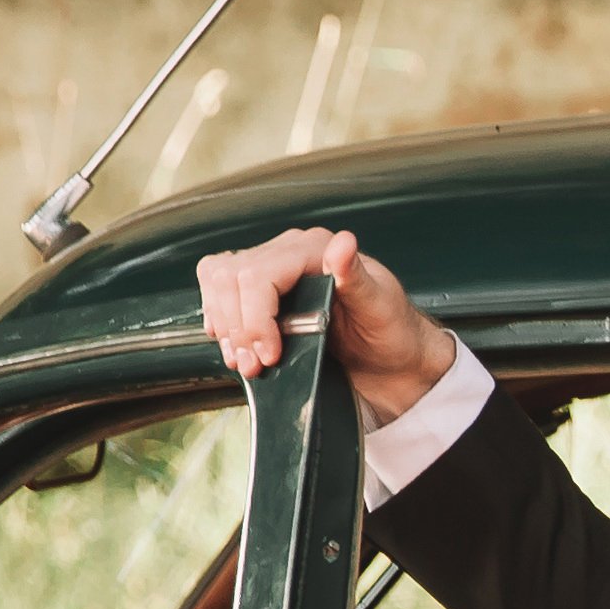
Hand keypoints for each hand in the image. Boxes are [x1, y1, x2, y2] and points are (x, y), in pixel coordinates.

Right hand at [197, 226, 458, 424]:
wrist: (391, 354)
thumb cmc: (391, 329)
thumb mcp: (381, 307)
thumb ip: (356, 276)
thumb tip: (343, 243)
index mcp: (314, 249)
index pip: (257, 274)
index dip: (254, 318)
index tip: (269, 355)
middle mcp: (288, 252)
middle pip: (229, 277)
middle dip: (236, 327)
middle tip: (255, 365)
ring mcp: (272, 270)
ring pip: (218, 282)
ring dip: (225, 327)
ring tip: (246, 362)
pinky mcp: (262, 292)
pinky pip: (221, 295)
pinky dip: (222, 324)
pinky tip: (238, 348)